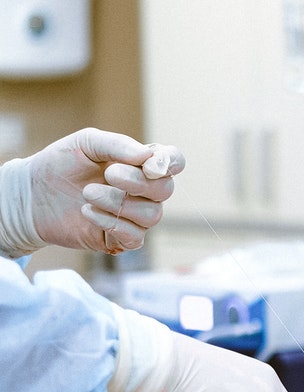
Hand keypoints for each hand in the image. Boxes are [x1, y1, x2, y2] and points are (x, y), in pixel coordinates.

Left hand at [28, 128, 184, 253]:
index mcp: (141, 164)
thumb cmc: (60, 165)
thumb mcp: (85, 143)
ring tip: (88, 194)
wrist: (31, 195)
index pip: (174, 161)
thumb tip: (147, 156)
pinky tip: (88, 212)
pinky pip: (134, 236)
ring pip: (152, 215)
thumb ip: (117, 144)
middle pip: (165, 189)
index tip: (149, 165)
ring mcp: (135, 216)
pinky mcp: (121, 238)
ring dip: (119, 203)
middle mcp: (144, 190)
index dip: (169, 163)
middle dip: (138, 182)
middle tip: (108, 173)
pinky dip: (112, 223)